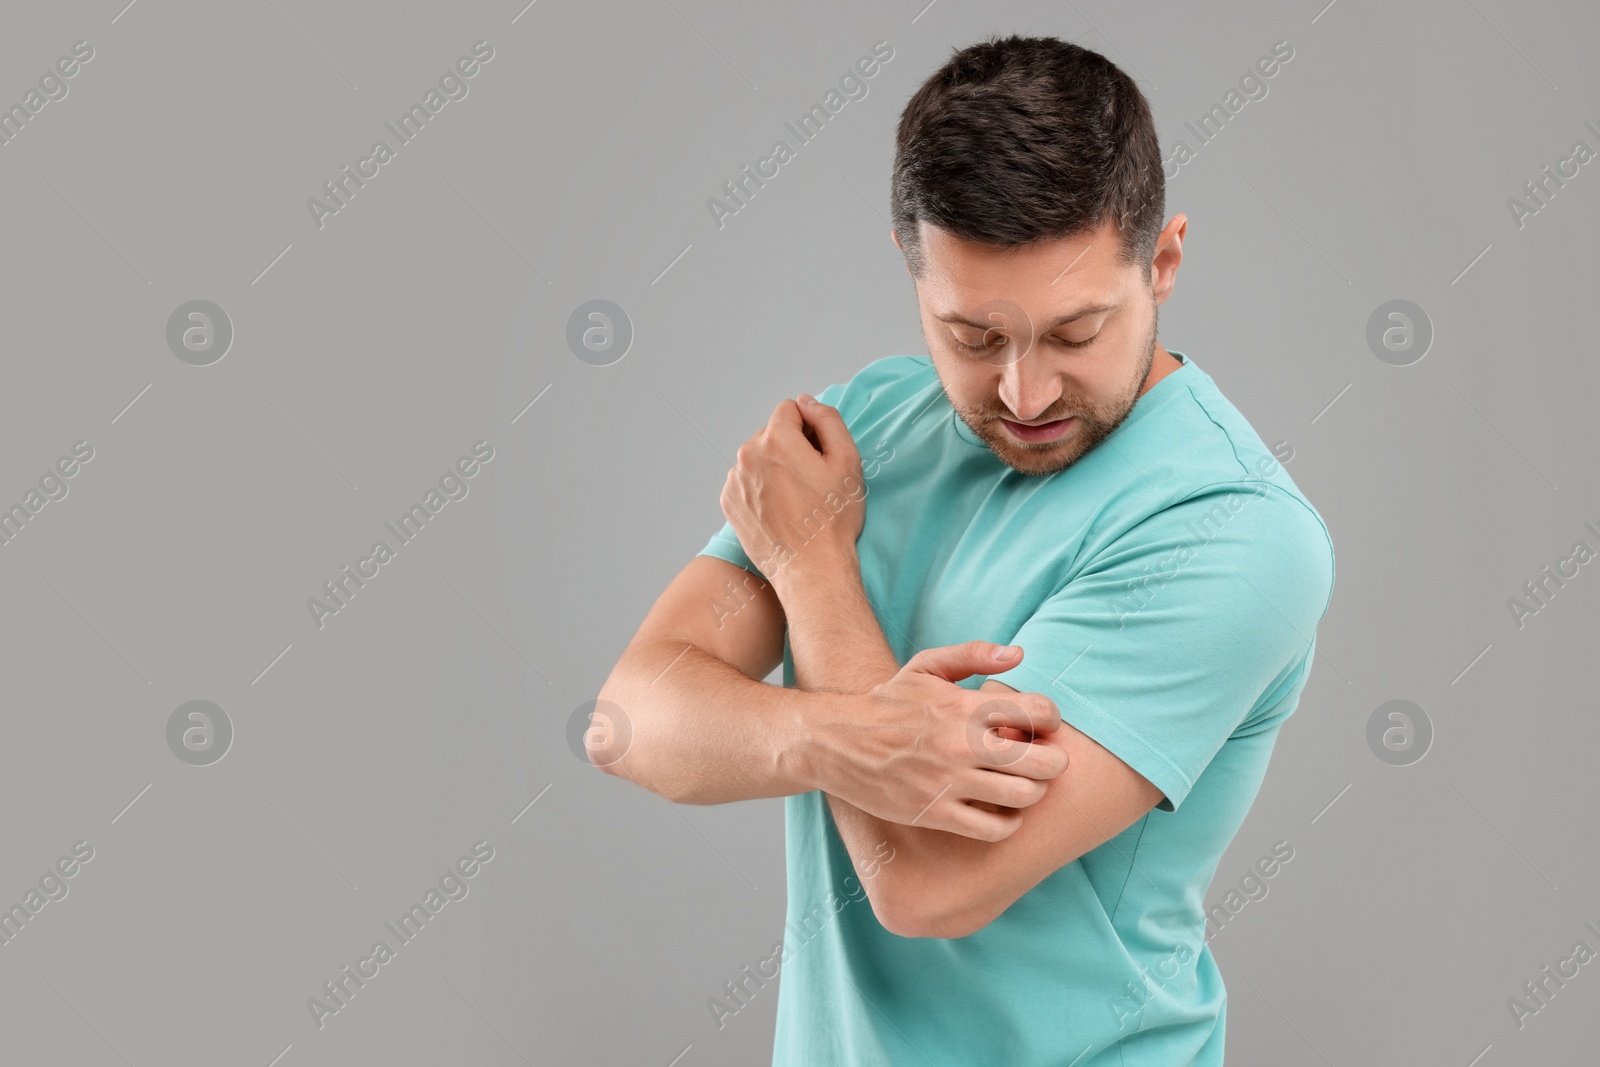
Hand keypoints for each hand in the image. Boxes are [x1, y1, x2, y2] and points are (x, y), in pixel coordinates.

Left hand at [720, 395, 864, 589]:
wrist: (811, 568)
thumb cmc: (833, 518)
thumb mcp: (847, 461)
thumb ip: (828, 419)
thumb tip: (806, 402)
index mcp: (776, 439)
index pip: (790, 410)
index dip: (809, 428)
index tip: (819, 454)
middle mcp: (748, 454)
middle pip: (772, 434)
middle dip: (790, 448)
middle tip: (811, 481)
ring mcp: (735, 480)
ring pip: (758, 458)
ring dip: (774, 468)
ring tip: (796, 499)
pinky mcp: (729, 502)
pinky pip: (746, 481)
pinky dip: (761, 488)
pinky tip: (780, 509)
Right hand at [809, 641, 1069, 841]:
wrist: (837, 742)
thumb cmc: (887, 704)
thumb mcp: (925, 667)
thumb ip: (973, 655)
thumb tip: (1018, 654)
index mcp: (965, 706)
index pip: (1039, 713)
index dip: (1050, 720)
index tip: (1040, 726)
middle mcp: (963, 745)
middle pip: (1043, 762)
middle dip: (1052, 761)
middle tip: (1042, 761)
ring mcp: (950, 782)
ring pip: (1024, 797)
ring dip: (1032, 792)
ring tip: (1022, 786)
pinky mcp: (936, 814)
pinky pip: (995, 829)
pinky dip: (1008, 823)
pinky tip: (1000, 811)